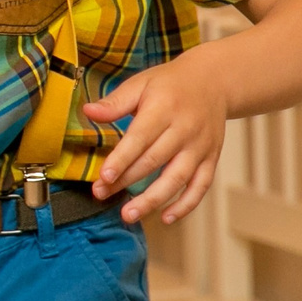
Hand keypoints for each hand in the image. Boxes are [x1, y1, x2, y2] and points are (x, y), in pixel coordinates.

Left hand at [82, 51, 229, 223]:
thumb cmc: (169, 85)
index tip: (104, 177)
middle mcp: (185, 130)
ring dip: (153, 200)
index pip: (140, 138)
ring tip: (129, 214)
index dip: (122, 159)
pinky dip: (186, 204)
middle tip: (101, 195)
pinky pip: (200, 186)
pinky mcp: (211, 159)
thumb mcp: (141, 84)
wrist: (214, 82)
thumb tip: (88, 111)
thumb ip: (115, 101)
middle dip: (127, 181)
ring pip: (177, 178)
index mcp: (164, 109)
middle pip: (154, 161)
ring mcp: (201, 147)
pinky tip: (166, 218)